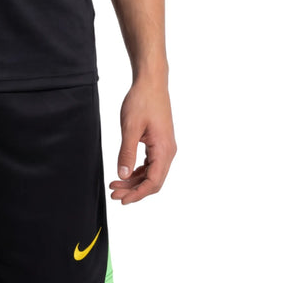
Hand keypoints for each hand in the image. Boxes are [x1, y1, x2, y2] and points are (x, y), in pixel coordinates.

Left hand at [110, 75, 175, 203]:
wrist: (151, 83)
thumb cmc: (142, 101)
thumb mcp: (130, 127)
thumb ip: (126, 152)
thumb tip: (123, 175)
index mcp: (164, 150)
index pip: (154, 182)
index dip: (138, 194)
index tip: (122, 199)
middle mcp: (168, 151)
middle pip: (153, 180)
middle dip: (134, 190)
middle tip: (114, 193)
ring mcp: (165, 147)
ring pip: (152, 173)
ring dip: (135, 181)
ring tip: (116, 184)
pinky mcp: (160, 142)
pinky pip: (151, 163)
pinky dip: (138, 170)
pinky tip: (125, 172)